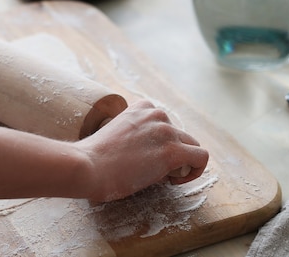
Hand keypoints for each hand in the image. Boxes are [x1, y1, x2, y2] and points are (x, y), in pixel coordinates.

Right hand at [76, 99, 208, 201]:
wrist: (87, 166)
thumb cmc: (93, 157)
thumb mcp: (114, 134)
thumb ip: (133, 135)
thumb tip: (147, 153)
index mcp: (141, 108)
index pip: (164, 123)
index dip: (160, 143)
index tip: (146, 157)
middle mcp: (156, 114)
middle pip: (180, 135)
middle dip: (172, 153)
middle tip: (152, 170)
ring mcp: (166, 131)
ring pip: (192, 146)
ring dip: (182, 163)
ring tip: (163, 177)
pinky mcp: (172, 151)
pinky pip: (201, 158)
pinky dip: (195, 171)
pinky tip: (174, 181)